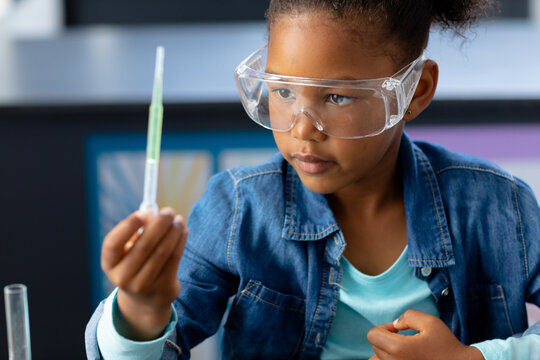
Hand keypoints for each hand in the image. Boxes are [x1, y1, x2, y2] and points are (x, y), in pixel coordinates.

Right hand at [101, 207, 187, 339]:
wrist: (145, 300)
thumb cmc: (136, 264)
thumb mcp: (129, 250)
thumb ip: (138, 231)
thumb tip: (152, 213)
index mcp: (110, 264)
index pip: (113, 244)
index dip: (127, 227)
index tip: (142, 213)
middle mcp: (123, 277)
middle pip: (143, 246)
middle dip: (158, 225)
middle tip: (168, 211)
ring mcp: (143, 285)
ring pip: (162, 252)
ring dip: (173, 232)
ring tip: (179, 219)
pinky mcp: (163, 287)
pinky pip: (174, 259)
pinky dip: (180, 241)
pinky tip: (183, 230)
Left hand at [366, 309, 484, 359]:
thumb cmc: (447, 346)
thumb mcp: (431, 322)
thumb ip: (408, 316)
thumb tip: (395, 324)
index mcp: (399, 349)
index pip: (372, 335)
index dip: (384, 328)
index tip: (398, 330)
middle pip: (375, 347)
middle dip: (386, 339)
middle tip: (404, 339)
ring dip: (385, 353)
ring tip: (402, 351)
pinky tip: (405, 358)